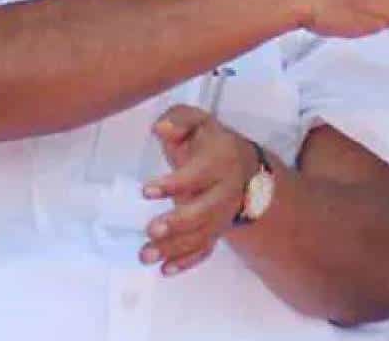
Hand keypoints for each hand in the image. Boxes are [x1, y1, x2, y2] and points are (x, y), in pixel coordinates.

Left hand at [140, 104, 255, 275]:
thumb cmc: (210, 143)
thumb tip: (161, 128)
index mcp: (221, 160)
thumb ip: (179, 119)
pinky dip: (187, 261)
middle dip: (179, 222)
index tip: (146, 190)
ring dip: (175, 247)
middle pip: (206, 211)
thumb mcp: (197, 121)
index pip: (198, 175)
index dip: (174, 184)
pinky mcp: (216, 230)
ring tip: (145, 255)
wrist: (243, 166)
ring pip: (202, 234)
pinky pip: (205, 249)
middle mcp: (226, 191)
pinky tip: (165, 269)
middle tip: (151, 230)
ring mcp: (222, 214)